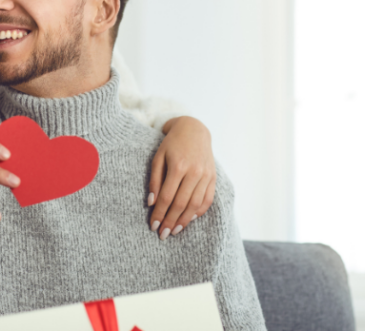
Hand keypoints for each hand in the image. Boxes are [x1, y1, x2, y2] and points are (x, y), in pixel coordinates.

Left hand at [148, 117, 215, 239]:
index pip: (167, 197)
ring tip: (174, 231)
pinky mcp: (213, 177)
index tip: (153, 226)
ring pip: (195, 205)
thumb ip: (155, 181)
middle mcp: (194, 172)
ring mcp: (206, 175)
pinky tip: (190, 219)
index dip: (159, 214)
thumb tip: (152, 203)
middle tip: (162, 235)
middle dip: (170, 222)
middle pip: (181, 204)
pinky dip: (199, 212)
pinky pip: (207, 199)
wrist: (194, 130)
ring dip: (184, 221)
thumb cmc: (172, 144)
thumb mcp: (158, 158)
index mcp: (178, 166)